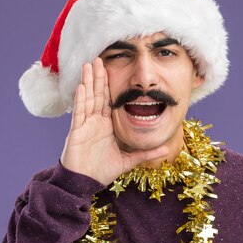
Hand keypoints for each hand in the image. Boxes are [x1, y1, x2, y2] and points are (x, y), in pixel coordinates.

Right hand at [60, 58, 168, 185]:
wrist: (84, 183)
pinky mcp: (77, 132)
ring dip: (88, 81)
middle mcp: (95, 122)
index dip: (107, 85)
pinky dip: (81, 99)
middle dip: (98, 77)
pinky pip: (80, 112)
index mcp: (105, 126)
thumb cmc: (102, 172)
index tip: (109, 68)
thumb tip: (165, 150)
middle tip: (98, 58)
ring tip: (89, 64)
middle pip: (97, 95)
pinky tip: (82, 86)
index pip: (107, 101)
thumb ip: (145, 153)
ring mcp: (85, 125)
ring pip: (87, 99)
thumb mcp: (128, 160)